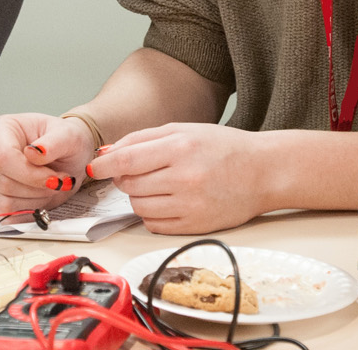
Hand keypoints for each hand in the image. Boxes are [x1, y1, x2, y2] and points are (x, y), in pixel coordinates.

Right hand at [0, 113, 95, 213]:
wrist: (65, 155)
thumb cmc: (63, 140)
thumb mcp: (69, 135)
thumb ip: (54, 143)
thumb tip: (34, 152)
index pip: (2, 157)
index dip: (30, 174)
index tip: (55, 178)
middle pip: (4, 182)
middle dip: (38, 187)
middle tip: (60, 180)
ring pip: (5, 202)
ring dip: (36, 199)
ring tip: (51, 184)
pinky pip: (7, 214)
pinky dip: (30, 209)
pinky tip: (40, 194)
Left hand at [86, 123, 272, 233]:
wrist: (263, 171)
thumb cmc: (224, 147)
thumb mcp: (184, 130)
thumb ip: (143, 139)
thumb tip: (107, 153)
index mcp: (181, 148)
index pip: (128, 159)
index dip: (105, 165)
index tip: (94, 168)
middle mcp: (185, 178)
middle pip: (130, 184)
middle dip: (126, 178)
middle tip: (140, 171)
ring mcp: (190, 205)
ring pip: (139, 206)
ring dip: (139, 196)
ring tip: (158, 185)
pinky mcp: (194, 226)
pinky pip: (154, 224)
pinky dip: (152, 213)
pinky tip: (167, 201)